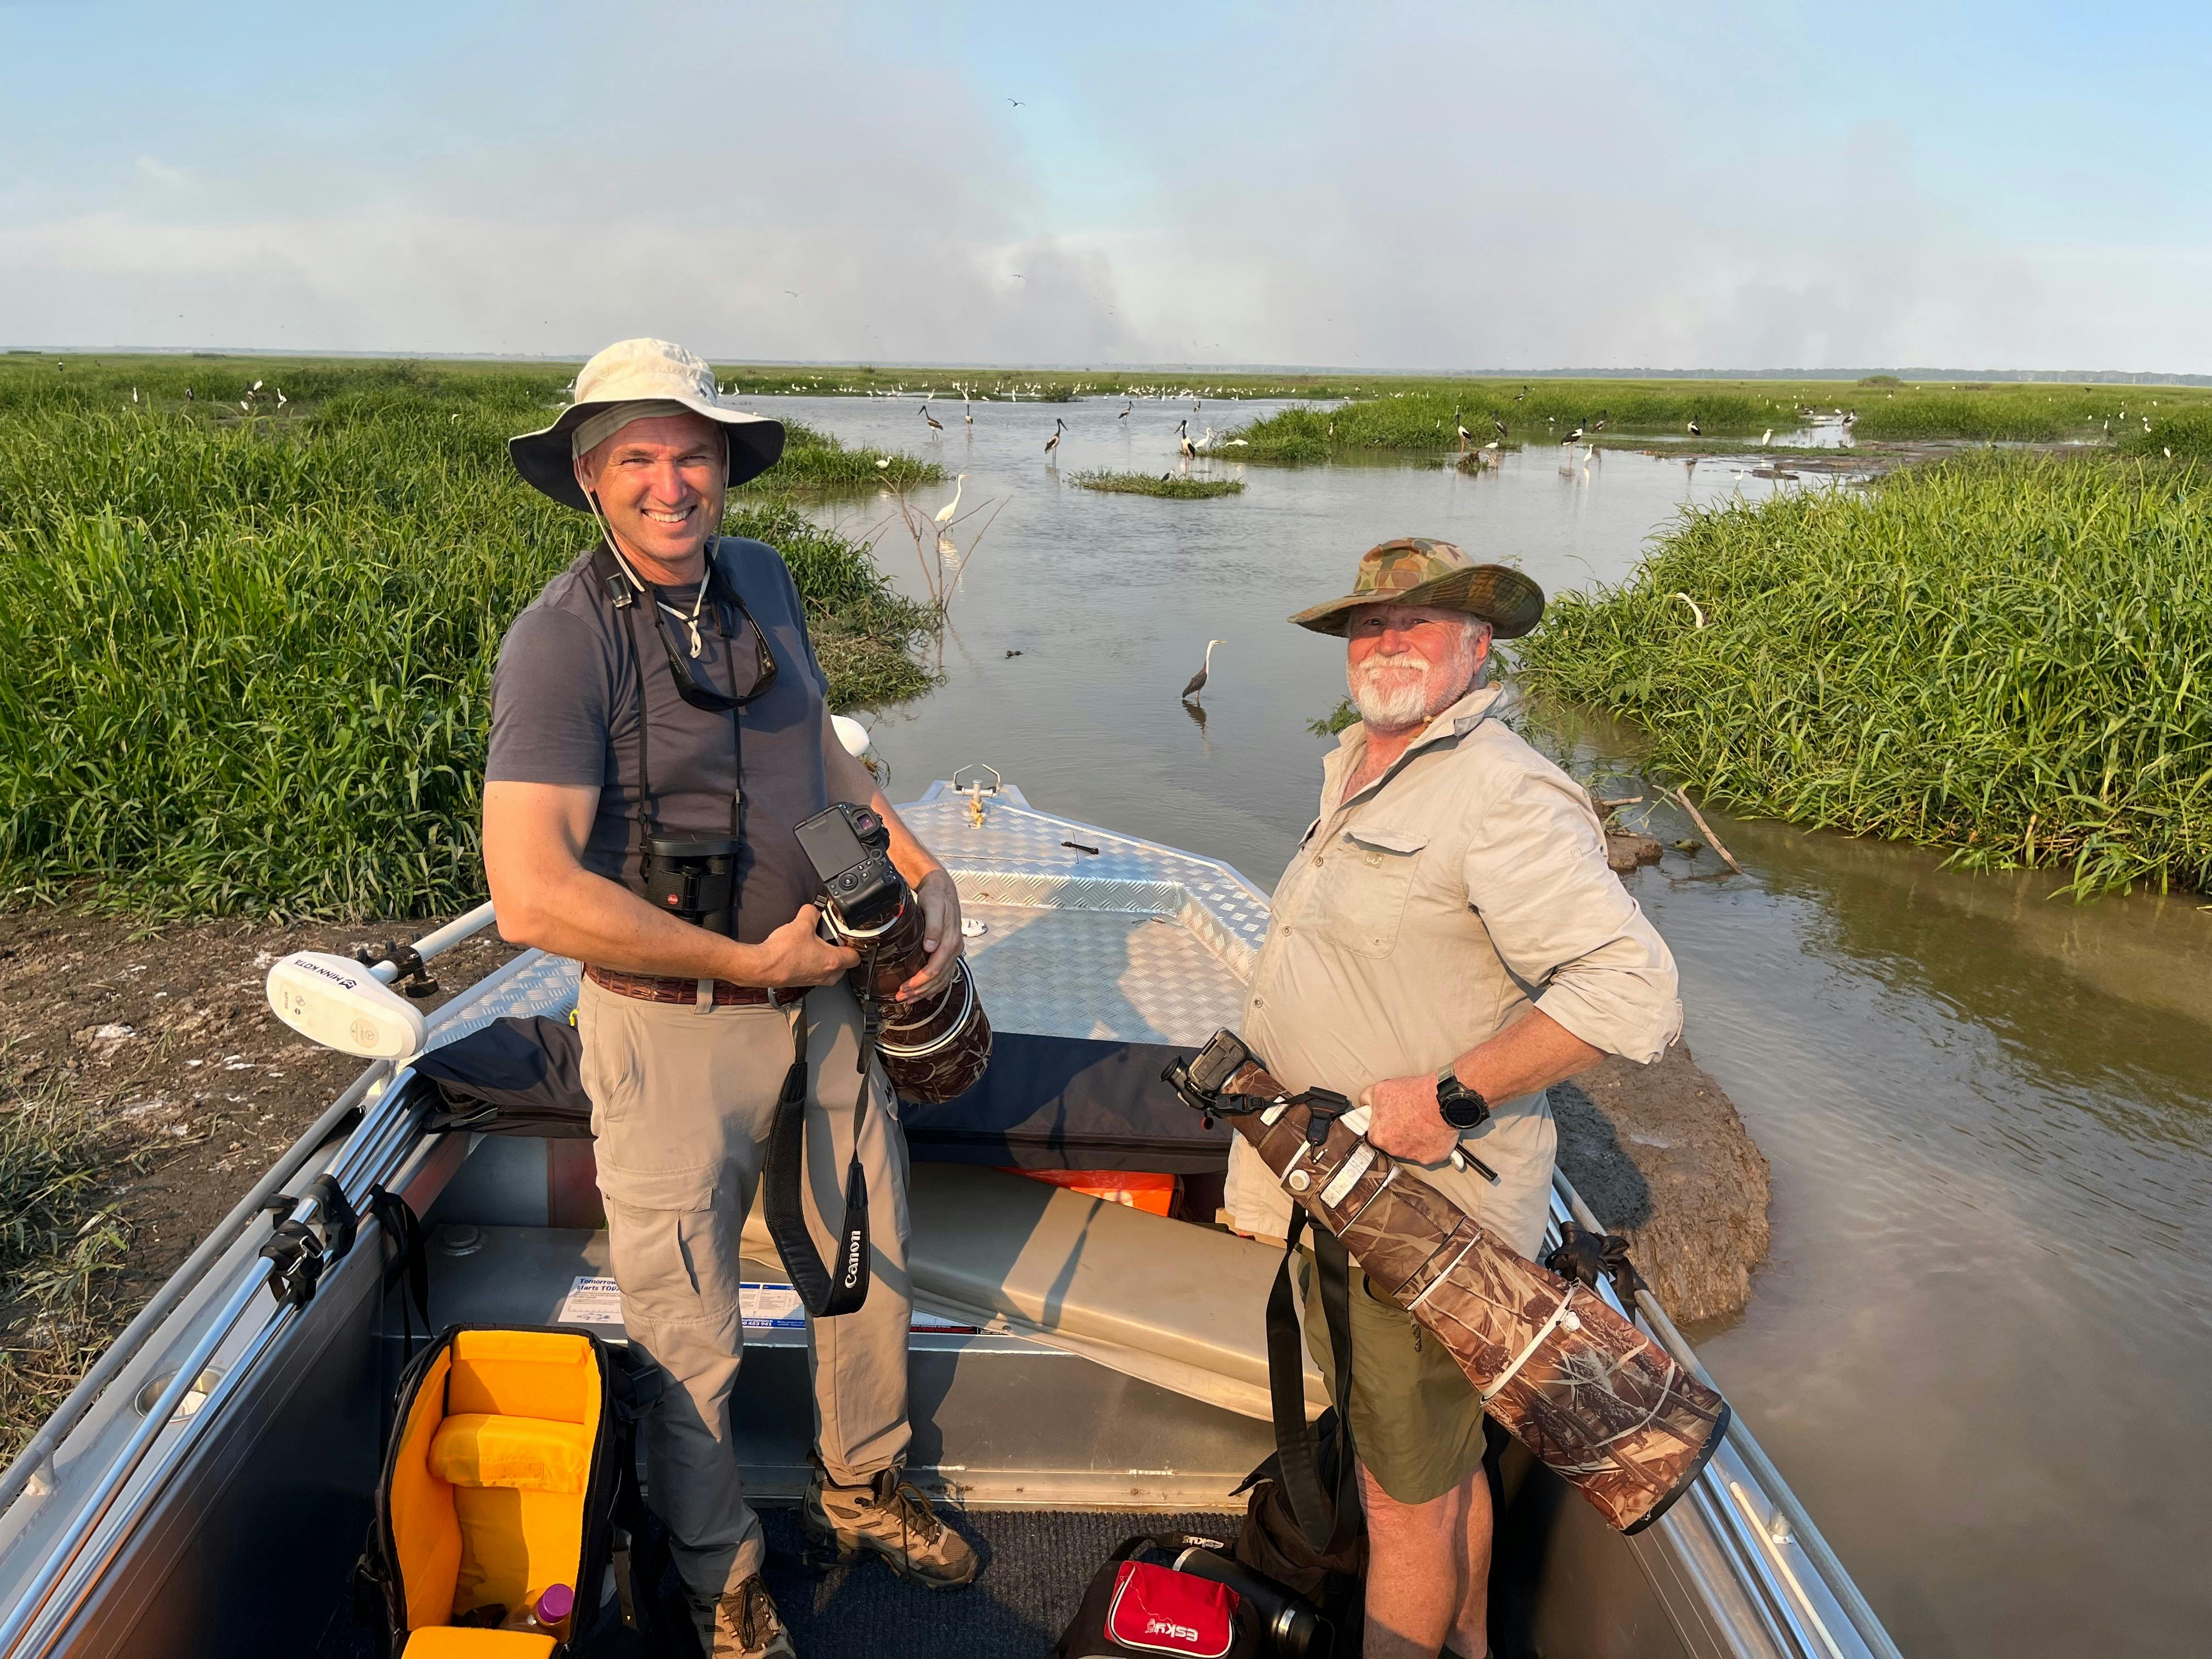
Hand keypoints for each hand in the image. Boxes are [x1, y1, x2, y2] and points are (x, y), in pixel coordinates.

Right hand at [752, 904, 859, 987]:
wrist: (762, 967)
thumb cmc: (782, 952)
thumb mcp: (801, 924)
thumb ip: (811, 913)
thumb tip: (812, 909)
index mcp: (832, 961)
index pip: (855, 957)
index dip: (855, 946)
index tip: (850, 939)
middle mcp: (826, 974)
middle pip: (844, 967)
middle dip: (841, 954)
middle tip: (834, 942)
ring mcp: (814, 980)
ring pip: (830, 973)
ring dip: (827, 961)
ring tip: (818, 947)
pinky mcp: (802, 982)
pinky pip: (815, 974)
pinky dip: (813, 965)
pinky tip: (803, 953)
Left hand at [896, 869, 963, 1001]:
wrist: (942, 889)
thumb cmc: (936, 898)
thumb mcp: (933, 907)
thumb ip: (933, 928)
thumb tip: (931, 947)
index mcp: (950, 942)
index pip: (935, 969)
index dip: (919, 982)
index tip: (904, 988)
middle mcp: (954, 949)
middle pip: (938, 978)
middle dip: (919, 991)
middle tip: (902, 997)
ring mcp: (953, 951)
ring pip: (942, 979)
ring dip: (926, 992)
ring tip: (910, 998)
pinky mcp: (950, 951)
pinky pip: (945, 974)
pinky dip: (935, 986)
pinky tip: (927, 993)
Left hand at [1359, 1072, 1460, 1165]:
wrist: (1441, 1100)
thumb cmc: (1413, 1095)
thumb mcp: (1380, 1089)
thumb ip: (1367, 1099)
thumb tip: (1364, 1104)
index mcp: (1378, 1136)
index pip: (1376, 1135)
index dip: (1383, 1125)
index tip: (1391, 1120)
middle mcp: (1394, 1150)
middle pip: (1393, 1144)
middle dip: (1399, 1133)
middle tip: (1408, 1118)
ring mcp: (1413, 1156)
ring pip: (1410, 1149)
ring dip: (1414, 1139)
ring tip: (1422, 1122)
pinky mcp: (1431, 1158)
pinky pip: (1428, 1153)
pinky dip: (1430, 1144)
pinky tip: (1433, 1131)